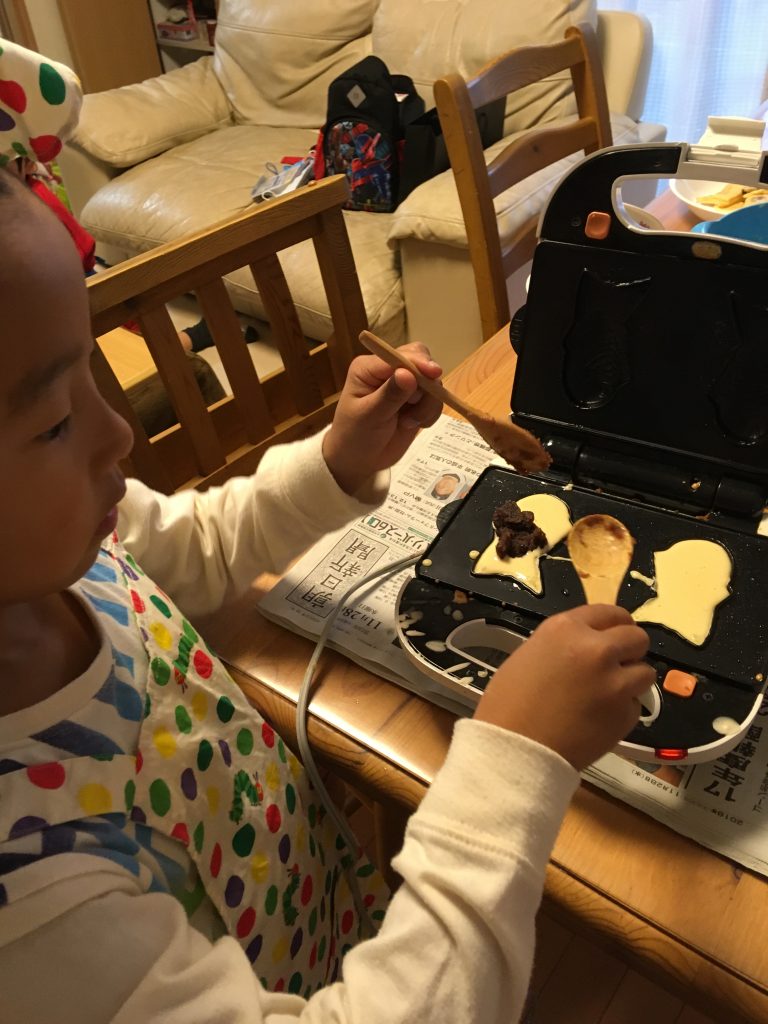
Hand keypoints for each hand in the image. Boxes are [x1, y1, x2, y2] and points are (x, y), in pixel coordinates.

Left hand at [323, 342, 442, 494]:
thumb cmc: (355, 436)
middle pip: (421, 360)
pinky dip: (429, 414)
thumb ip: (389, 395)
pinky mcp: (416, 400)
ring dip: (426, 405)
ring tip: (407, 423)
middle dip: (426, 385)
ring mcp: (404, 384)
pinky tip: (412, 425)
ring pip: (432, 382)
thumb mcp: (369, 416)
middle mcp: (388, 370)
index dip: (418, 363)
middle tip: (420, 406)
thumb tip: (408, 374)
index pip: (399, 356)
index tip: (433, 374)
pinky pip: (435, 399)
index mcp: (369, 367)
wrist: (360, 460)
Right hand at [474, 605, 654, 770]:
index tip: (616, 634)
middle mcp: (596, 649)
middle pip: (636, 637)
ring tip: (609, 694)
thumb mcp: (530, 654)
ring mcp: (615, 683)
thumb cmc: (508, 703)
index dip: (616, 624)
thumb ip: (563, 645)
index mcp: (567, 629)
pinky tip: (598, 719)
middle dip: (630, 650)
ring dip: (632, 680)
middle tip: (618, 664)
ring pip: (645, 672)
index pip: (609, 612)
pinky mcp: (625, 715)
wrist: (516, 750)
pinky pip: (634, 706)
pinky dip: (621, 711)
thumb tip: (585, 647)